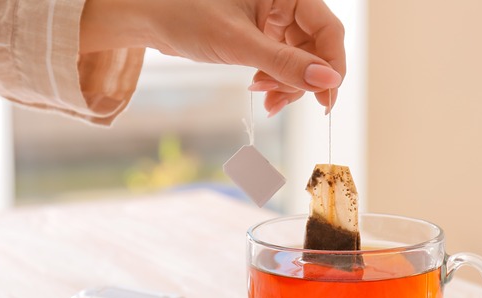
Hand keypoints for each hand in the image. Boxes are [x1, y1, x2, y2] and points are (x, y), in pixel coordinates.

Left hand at [81, 0, 345, 116]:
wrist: (149, 18)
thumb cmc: (186, 15)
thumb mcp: (239, 43)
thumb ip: (285, 63)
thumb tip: (327, 82)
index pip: (328, 30)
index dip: (332, 66)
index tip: (326, 98)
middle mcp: (286, 4)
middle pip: (317, 49)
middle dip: (304, 80)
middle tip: (283, 103)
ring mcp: (274, 21)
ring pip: (301, 60)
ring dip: (288, 86)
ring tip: (266, 101)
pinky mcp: (262, 37)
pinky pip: (282, 63)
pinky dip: (275, 82)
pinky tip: (259, 91)